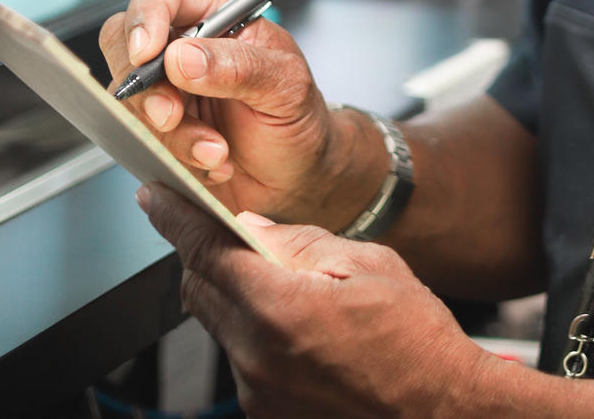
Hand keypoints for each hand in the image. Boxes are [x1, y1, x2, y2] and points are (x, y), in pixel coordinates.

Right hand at [100, 0, 352, 220]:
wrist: (298, 174)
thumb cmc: (299, 116)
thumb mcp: (287, 85)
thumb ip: (240, 67)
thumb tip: (182, 56)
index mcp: (220, 15)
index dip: (146, 13)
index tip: (147, 51)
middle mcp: (186, 47)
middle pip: (124, 41)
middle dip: (144, 83)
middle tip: (173, 114)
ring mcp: (168, 90)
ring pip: (130, 98)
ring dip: (170, 132)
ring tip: (216, 149)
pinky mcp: (158, 131)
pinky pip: (140, 139)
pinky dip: (174, 156)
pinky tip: (213, 162)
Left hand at [139, 184, 493, 418]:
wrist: (437, 412)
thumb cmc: (415, 340)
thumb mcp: (370, 265)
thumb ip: (302, 243)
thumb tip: (254, 226)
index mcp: (281, 310)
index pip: (206, 253)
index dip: (177, 219)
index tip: (156, 197)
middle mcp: (256, 357)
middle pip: (199, 289)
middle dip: (206, 253)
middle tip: (231, 230)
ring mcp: (257, 391)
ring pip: (218, 323)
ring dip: (235, 294)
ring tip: (291, 285)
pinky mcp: (264, 412)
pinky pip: (240, 357)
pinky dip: (254, 330)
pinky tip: (301, 325)